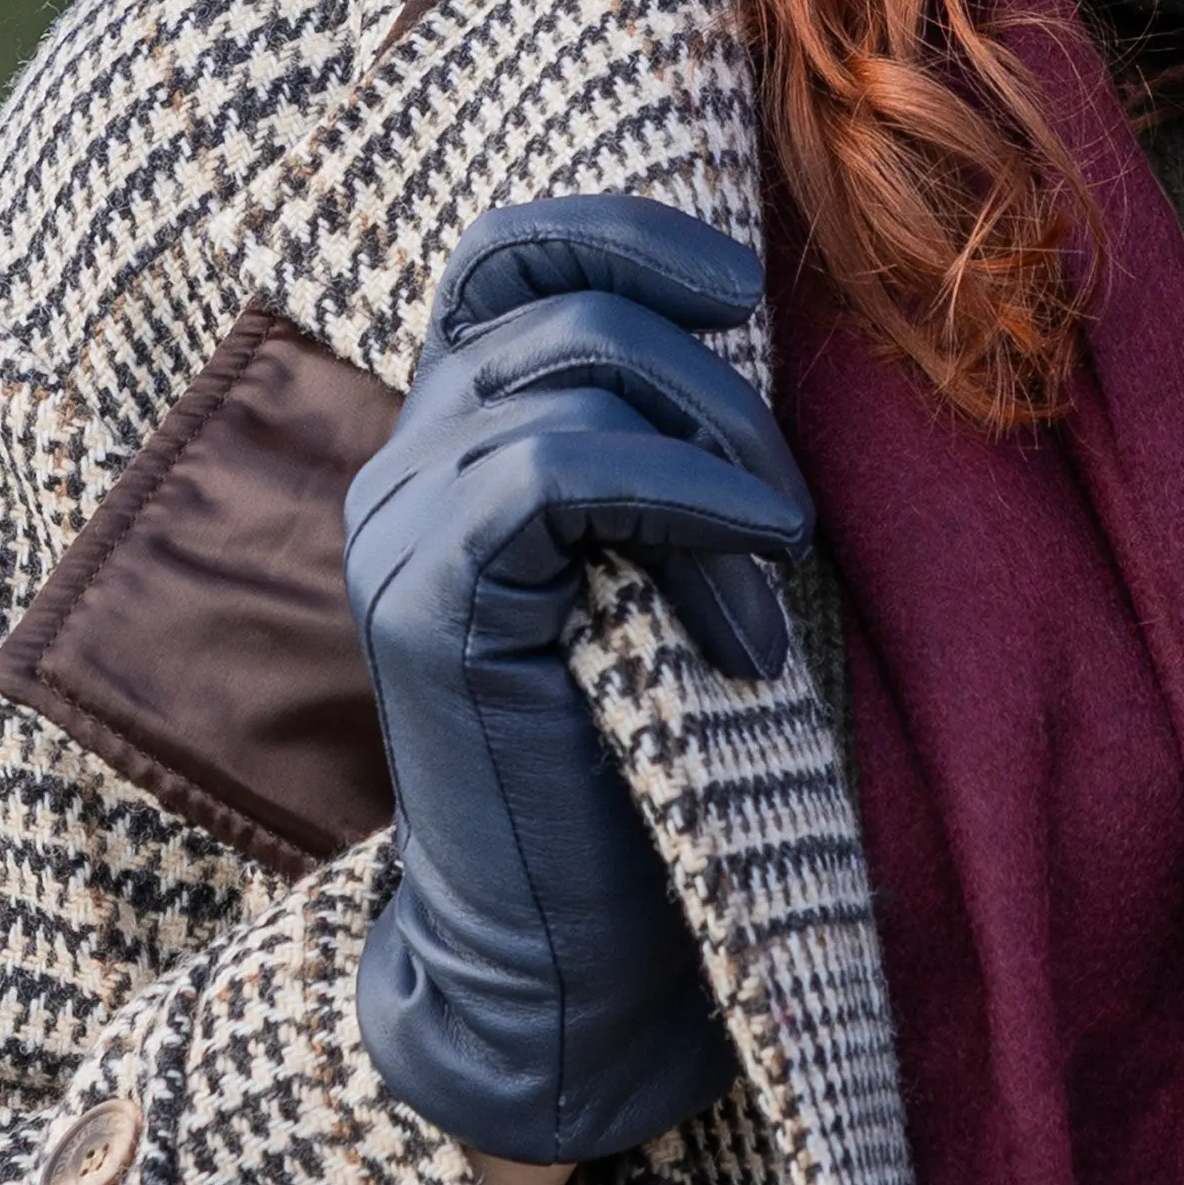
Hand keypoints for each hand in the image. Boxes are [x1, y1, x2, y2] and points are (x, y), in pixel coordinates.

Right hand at [340, 195, 810, 1164]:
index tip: (737, 285)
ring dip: (713, 453)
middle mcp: (401, 465)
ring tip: (771, 564)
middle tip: (786, 515)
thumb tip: (752, 318)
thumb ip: (667, 441)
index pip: (502, 253)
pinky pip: (557, 467)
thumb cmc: (655, 749)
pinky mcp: (425, 602)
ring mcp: (397, 530)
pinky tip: (749, 566)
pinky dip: (680, 494)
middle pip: (566, 309)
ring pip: (572, 375)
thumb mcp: (670, 555)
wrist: (581, 950)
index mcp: (455, 439)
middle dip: (714, 383)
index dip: (621, 234)